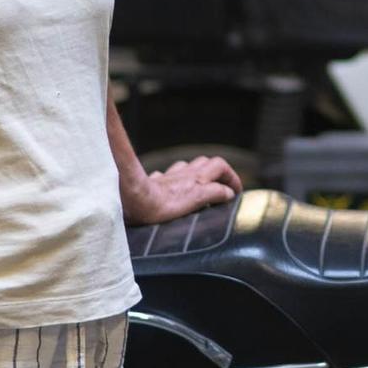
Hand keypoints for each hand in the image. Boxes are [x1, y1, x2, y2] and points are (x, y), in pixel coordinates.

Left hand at [125, 154, 242, 224]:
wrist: (132, 201)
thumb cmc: (160, 204)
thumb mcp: (195, 199)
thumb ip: (213, 193)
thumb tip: (228, 192)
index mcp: (196, 178)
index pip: (220, 166)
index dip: (231, 177)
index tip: (235, 191)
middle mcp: (183, 174)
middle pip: (205, 163)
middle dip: (216, 173)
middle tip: (221, 188)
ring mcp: (168, 177)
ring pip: (187, 167)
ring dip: (197, 174)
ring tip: (200, 188)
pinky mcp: (153, 184)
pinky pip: (166, 176)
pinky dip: (174, 180)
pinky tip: (172, 189)